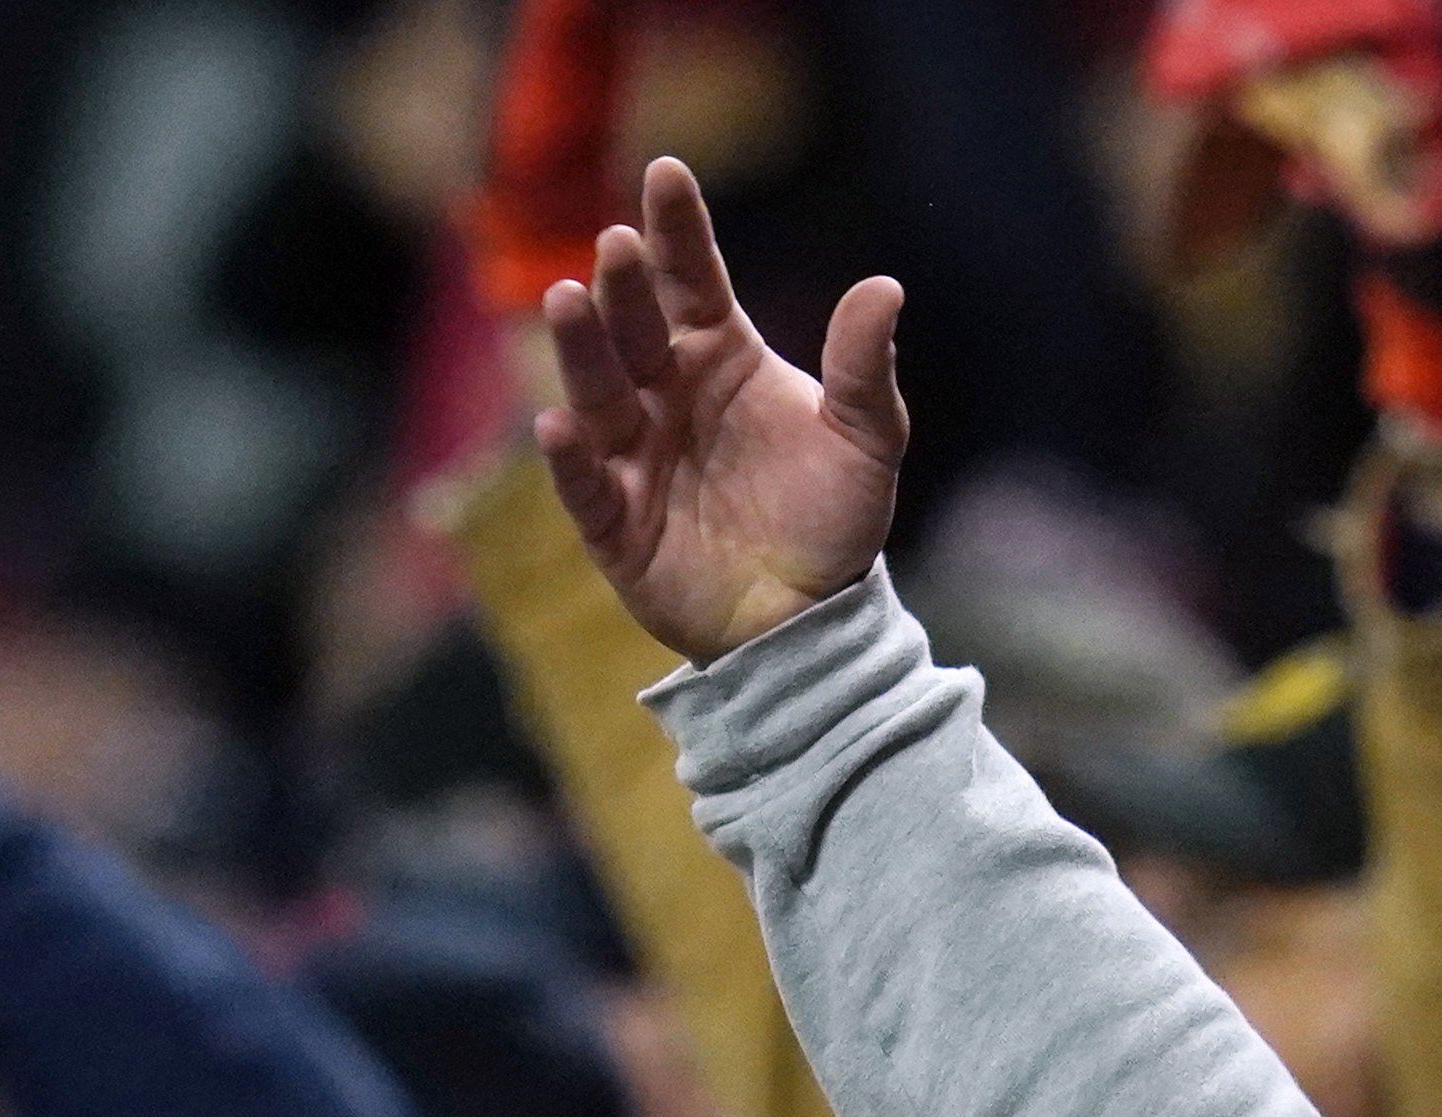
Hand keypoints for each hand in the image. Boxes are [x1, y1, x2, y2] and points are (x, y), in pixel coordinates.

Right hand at [535, 157, 910, 665]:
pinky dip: (569, 457)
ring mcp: (635, 454)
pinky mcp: (615, 522)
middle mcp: (667, 394)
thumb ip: (867, 370)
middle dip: (624, 286)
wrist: (814, 618)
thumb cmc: (834, 520)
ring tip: (567, 300)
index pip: (690, 279)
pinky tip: (556, 423)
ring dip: (581, 349)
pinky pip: (586, 485)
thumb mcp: (867, 443)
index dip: (676, 229)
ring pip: (599, 392)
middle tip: (616, 245)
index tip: (666, 174)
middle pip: (637, 328)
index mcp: (721, 357)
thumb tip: (885, 287)